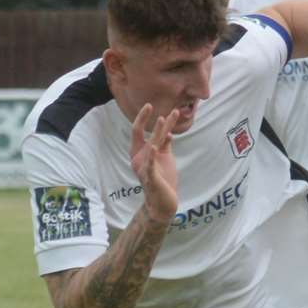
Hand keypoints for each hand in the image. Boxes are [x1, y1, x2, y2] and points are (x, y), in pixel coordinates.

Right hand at [130, 103, 179, 223]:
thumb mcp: (166, 159)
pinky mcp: (151, 178)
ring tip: (164, 119)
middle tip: (153, 106)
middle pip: (147, 136)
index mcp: (141, 152)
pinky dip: (152, 157)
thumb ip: (165, 146)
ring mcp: (144, 168)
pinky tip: (154, 147)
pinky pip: (150, 166)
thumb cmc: (163, 180)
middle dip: (152, 122)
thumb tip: (168, 132)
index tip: (149, 105)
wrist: (163, 202)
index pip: (139, 131)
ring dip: (159, 132)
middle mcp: (139, 158)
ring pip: (152, 146)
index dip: (142, 118)